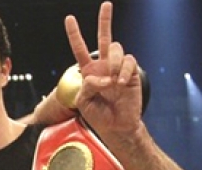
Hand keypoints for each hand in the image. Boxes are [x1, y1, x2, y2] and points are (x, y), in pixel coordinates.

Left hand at [63, 2, 141, 134]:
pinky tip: (120, 84)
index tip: (69, 19)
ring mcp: (118, 68)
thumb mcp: (84, 101)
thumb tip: (99, 76)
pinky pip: (128, 61)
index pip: (80, 50)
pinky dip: (123, 72)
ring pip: (116, 49)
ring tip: (112, 82)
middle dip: (105, 21)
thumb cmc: (98, 115)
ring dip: (113, 64)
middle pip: (104, 38)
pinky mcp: (132, 72)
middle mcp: (104, 66)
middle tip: (106, 4)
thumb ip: (87, 86)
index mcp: (89, 72)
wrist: (116, 126)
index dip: (75, 34)